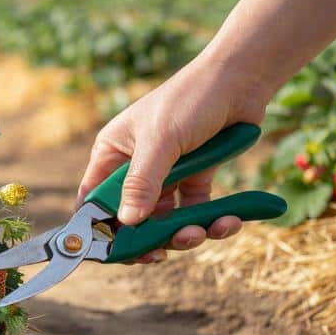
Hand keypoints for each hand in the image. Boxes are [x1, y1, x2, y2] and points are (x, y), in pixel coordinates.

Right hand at [77, 55, 267, 263]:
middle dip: (149, 238)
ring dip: (184, 233)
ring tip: (201, 232)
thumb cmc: (190, 100)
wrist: (241, 81)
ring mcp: (166, 175)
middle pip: (131, 219)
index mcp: (112, 155)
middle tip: (162, 253)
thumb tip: (126, 223)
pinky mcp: (196, 179)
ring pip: (165, 222)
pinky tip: (228, 221)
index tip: (115, 252)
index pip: (94, 200)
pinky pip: (196, 212)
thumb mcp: (161, 141)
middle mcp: (134, 168)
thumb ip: (143, 183)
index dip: (99, 228)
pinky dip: (211, 222)